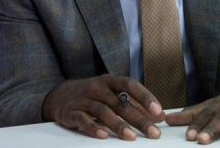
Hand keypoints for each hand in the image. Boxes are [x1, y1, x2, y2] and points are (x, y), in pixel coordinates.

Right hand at [42, 74, 165, 139]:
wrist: (59, 96)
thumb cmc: (92, 96)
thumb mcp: (112, 95)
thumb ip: (135, 104)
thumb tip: (160, 116)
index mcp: (109, 81)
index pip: (129, 84)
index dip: (145, 97)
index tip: (159, 112)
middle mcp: (97, 88)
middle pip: (120, 102)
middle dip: (138, 119)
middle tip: (153, 133)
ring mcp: (83, 99)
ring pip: (103, 111)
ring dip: (118, 125)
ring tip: (131, 138)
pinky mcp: (71, 112)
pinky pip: (83, 119)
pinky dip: (93, 127)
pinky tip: (103, 136)